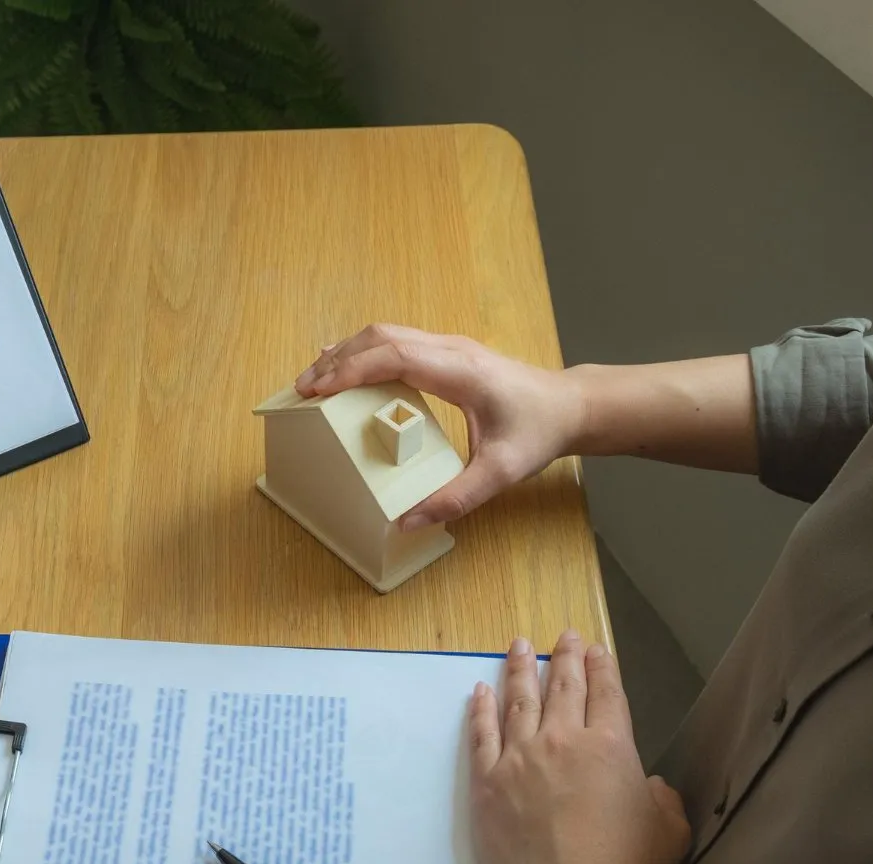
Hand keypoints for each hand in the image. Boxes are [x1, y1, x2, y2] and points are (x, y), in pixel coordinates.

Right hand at [293, 324, 584, 530]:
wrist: (569, 406)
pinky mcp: (445, 353)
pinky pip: (395, 342)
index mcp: (460, 371)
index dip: (351, 370)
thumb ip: (456, 498)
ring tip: (314, 382)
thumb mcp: (502, 473)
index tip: (318, 391)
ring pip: (385, 334)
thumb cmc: (538, 432)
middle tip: (303, 389)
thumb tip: (408, 520)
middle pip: (380, 337)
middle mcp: (450, 349)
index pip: (393, 356)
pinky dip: (363, 354)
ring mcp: (447, 346)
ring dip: (346, 354)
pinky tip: (343, 369)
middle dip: (336, 360)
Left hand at [467, 631, 689, 863]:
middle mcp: (561, 741)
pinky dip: (480, 709)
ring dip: (519, 669)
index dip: (601, 667)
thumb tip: (650, 786)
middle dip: (564, 656)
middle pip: (562, 687)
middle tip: (562, 634)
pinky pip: (481, 735)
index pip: (606, 693)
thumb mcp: (669, 829)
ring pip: (517, 701)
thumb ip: (661, 799)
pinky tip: (479, 691)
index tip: (595, 648)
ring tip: (517, 646)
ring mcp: (519, 758)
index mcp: (610, 746)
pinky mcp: (486, 782)